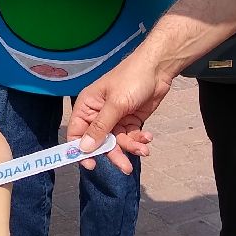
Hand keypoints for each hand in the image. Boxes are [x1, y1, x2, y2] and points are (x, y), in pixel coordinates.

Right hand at [65, 52, 165, 172]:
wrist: (158, 68)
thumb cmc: (132, 79)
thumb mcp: (115, 104)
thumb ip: (100, 127)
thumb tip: (83, 148)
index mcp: (87, 106)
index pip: (77, 133)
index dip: (80, 150)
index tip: (91, 164)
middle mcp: (99, 114)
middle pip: (100, 142)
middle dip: (114, 153)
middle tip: (125, 167)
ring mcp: (115, 118)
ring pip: (118, 142)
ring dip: (130, 147)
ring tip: (144, 149)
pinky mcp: (130, 120)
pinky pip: (130, 136)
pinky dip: (139, 140)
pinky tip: (147, 137)